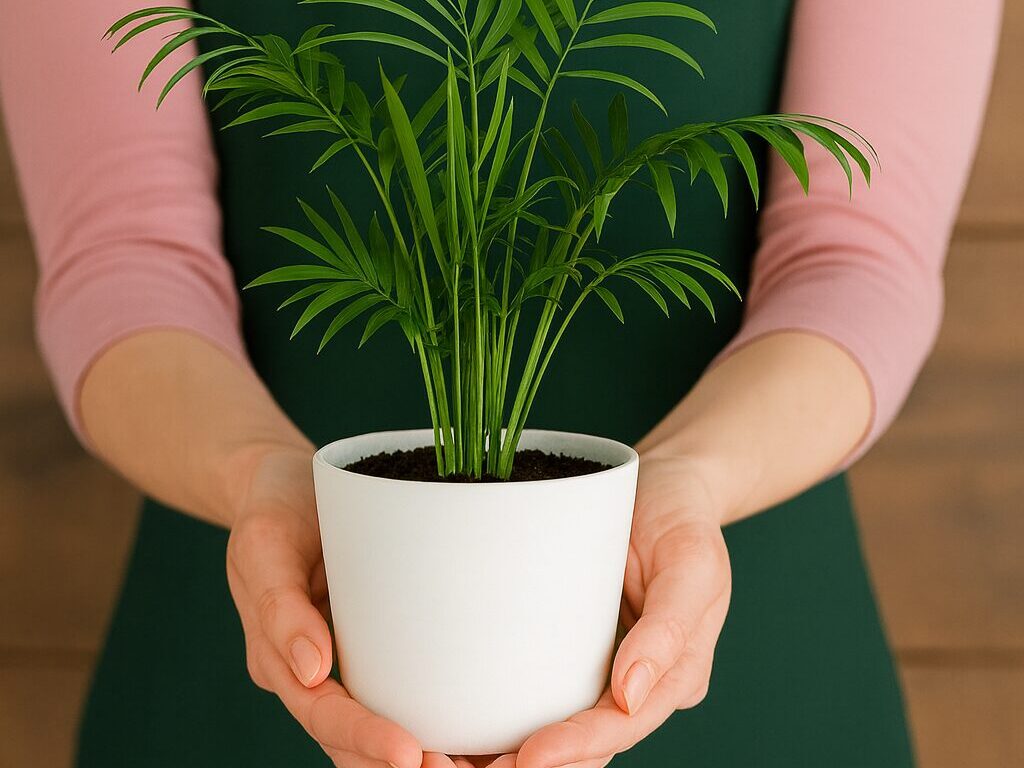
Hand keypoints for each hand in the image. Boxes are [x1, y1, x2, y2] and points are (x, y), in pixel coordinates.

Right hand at [226, 445, 465, 767]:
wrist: (284, 484)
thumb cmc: (274, 508)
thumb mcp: (265, 543)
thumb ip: (280, 606)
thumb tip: (312, 671)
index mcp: (280, 659)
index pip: (322, 715)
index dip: (361, 739)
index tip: (406, 754)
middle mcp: (312, 673)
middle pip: (351, 740)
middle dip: (397, 763)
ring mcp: (343, 662)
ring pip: (378, 726)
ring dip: (419, 755)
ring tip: (471, 765)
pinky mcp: (373, 644)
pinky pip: (399, 690)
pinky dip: (430, 718)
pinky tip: (472, 733)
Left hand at [486, 455, 732, 767]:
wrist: (666, 486)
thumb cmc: (681, 519)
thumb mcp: (691, 562)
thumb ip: (669, 629)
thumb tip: (629, 697)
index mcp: (675, 674)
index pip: (622, 725)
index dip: (578, 747)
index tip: (529, 759)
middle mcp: (638, 683)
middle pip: (588, 743)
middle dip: (535, 764)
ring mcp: (606, 669)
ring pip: (561, 729)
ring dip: (513, 753)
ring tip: (453, 761)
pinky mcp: (575, 648)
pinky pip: (543, 692)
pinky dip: (508, 717)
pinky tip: (464, 728)